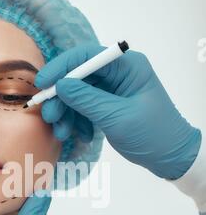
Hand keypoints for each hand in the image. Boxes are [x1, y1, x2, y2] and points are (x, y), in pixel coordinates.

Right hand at [35, 43, 200, 179]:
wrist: (171, 157)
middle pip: (79, 77)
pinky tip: (84, 136)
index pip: (87, 56)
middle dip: (61, 97)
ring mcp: (112, 91)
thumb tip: (60, 85)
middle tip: (50, 116)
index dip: (61, 67)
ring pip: (78, 95)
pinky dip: (79, 122)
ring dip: (67, 113)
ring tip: (63, 133)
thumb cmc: (152, 134)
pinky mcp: (108, 107)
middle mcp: (118, 74)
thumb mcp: (117, 117)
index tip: (43, 84)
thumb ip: (87, 100)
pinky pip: (85, 109)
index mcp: (127, 66)